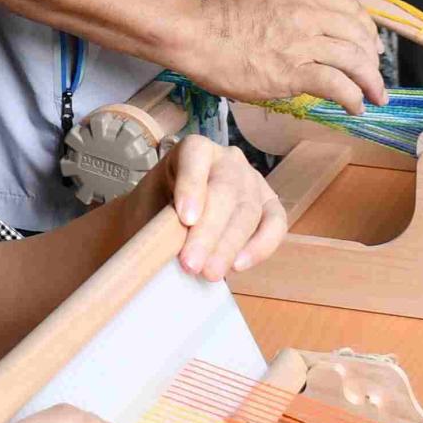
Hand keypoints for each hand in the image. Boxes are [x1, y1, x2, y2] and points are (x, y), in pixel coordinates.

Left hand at [158, 132, 287, 276]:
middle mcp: (227, 160)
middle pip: (225, 191)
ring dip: (229, 246)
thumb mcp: (148, 210)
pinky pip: (274, 224)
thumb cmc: (156, 211)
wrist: (166, 220)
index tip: (186, 219)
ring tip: (210, 273)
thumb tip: (160, 249)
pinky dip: (260, 247)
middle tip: (191, 264)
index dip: (192, 185)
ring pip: (248, 211)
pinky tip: (238, 266)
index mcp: (193, 149)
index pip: (195, 156)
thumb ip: (156, 223)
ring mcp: (253, 181)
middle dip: (209, 231)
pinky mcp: (270, 205)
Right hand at [179, 0, 386, 111]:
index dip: (368, 30)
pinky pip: (337, 84)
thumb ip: (293, 8)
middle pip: (360, 35)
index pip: (352, 8)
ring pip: (355, 60)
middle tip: (375, 77)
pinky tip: (355, 107)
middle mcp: (307, 16)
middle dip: (374, 60)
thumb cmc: (221, 22)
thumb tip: (308, 25)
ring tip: (375, 97)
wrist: (196, 35)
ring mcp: (301, 44)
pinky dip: (353, 97)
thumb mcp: (266, 0)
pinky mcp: (292, 73)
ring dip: (372, 82)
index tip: (370, 46)